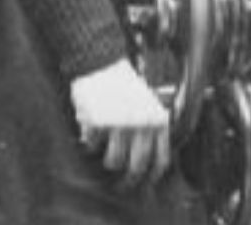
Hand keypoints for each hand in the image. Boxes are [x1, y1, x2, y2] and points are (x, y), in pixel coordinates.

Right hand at [71, 59, 170, 187]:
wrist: (102, 63)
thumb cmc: (125, 87)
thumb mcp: (147, 103)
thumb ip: (152, 128)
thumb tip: (151, 163)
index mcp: (157, 119)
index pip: (161, 158)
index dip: (153, 176)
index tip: (146, 184)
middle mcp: (141, 123)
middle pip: (137, 166)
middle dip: (128, 181)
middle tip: (120, 186)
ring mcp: (120, 123)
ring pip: (114, 161)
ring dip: (107, 161)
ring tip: (104, 154)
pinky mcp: (99, 122)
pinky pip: (93, 146)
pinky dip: (89, 143)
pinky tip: (89, 133)